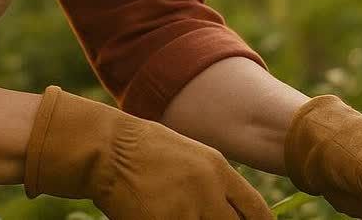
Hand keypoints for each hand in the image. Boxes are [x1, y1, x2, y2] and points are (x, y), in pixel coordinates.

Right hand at [24, 86, 274, 219]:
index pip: (255, 210)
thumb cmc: (142, 150)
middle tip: (207, 219)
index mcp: (218, 170)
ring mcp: (185, 211)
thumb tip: (226, 207)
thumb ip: (212, 182)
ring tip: (174, 212)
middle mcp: (208, 191)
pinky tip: (157, 217)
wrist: (106, 149)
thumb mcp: (188, 156)